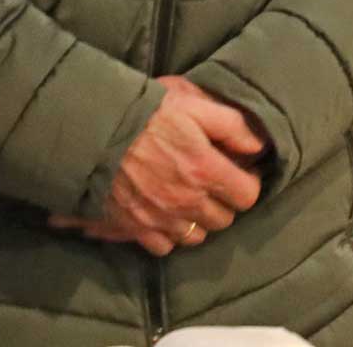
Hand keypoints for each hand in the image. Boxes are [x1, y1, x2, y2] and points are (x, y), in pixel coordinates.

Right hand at [50, 77, 265, 256]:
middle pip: (224, 219)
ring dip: (198, 222)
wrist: (94, 131)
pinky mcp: (135, 227)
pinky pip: (163, 247)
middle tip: (213, 186)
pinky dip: (167, 236)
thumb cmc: (146, 113)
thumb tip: (258, 146)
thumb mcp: (194, 105)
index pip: (247, 196)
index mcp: (205, 169)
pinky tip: (165, 216)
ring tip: (189, 201)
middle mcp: (186, 200)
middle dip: (224, 203)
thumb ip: (232, 126)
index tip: (238, 174)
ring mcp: (160, 217)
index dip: (246, 184)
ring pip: (196, 237)